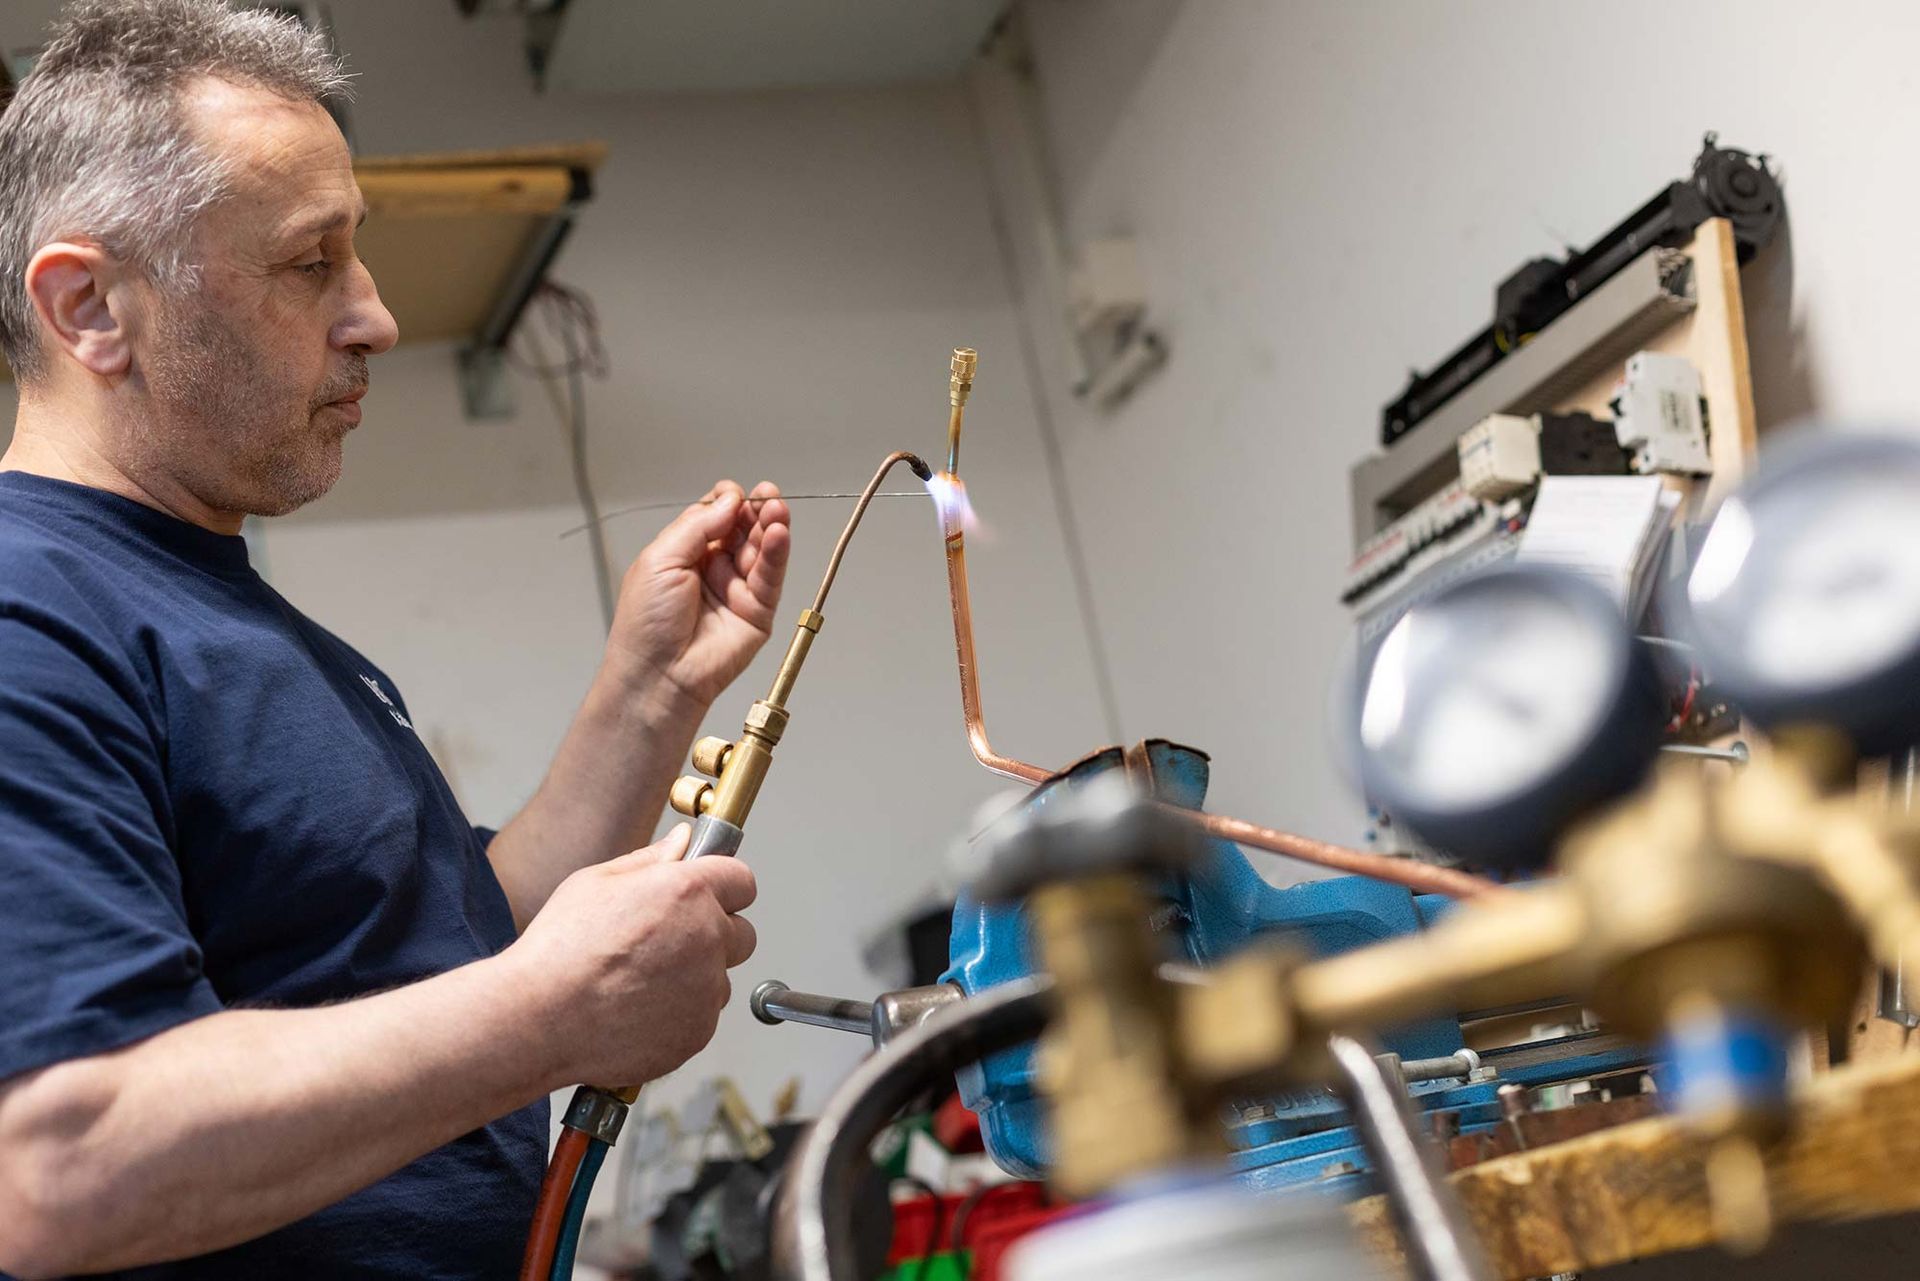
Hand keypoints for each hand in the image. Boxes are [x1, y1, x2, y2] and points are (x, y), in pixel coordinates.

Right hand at [510, 824, 758, 1086]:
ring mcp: (706, 988)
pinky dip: (679, 1015)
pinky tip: (636, 1009)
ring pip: (719, 979)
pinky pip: (701, 1016)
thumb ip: (650, 860)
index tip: (708, 896)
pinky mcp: (698, 1031)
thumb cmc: (559, 950)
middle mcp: (708, 937)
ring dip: (695, 979)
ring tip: (640, 982)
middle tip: (669, 942)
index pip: (742, 880)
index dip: (723, 887)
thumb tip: (684, 841)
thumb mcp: (595, 882)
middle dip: (716, 934)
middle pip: (742, 933)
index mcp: (688, 891)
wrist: (539, 1018)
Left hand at [609, 480, 790, 711]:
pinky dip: (778, 553)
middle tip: (767, 495)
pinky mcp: (758, 612)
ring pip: (761, 550)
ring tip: (777, 510)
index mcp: (685, 553)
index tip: (734, 493)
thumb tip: (731, 500)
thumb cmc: (647, 622)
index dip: (727, 502)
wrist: (658, 673)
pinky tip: (779, 534)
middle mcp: (713, 568)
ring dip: (771, 527)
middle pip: (743, 529)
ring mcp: (737, 589)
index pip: (714, 516)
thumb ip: (698, 526)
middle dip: (755, 510)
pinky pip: (771, 577)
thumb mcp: (662, 559)